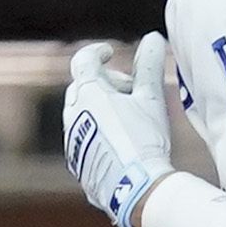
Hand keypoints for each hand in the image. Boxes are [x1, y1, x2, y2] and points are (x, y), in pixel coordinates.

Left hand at [61, 35, 174, 226]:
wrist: (135, 188)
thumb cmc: (144, 139)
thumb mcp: (151, 99)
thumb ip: (149, 66)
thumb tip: (153, 38)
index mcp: (88, 93)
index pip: (84, 60)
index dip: (97, 52)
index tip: (110, 52)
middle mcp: (73, 114)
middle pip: (84, 87)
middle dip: (105, 84)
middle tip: (131, 92)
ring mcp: (72, 140)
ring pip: (81, 114)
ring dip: (100, 110)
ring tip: (128, 120)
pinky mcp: (76, 162)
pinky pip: (84, 139)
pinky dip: (98, 134)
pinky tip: (121, 145)